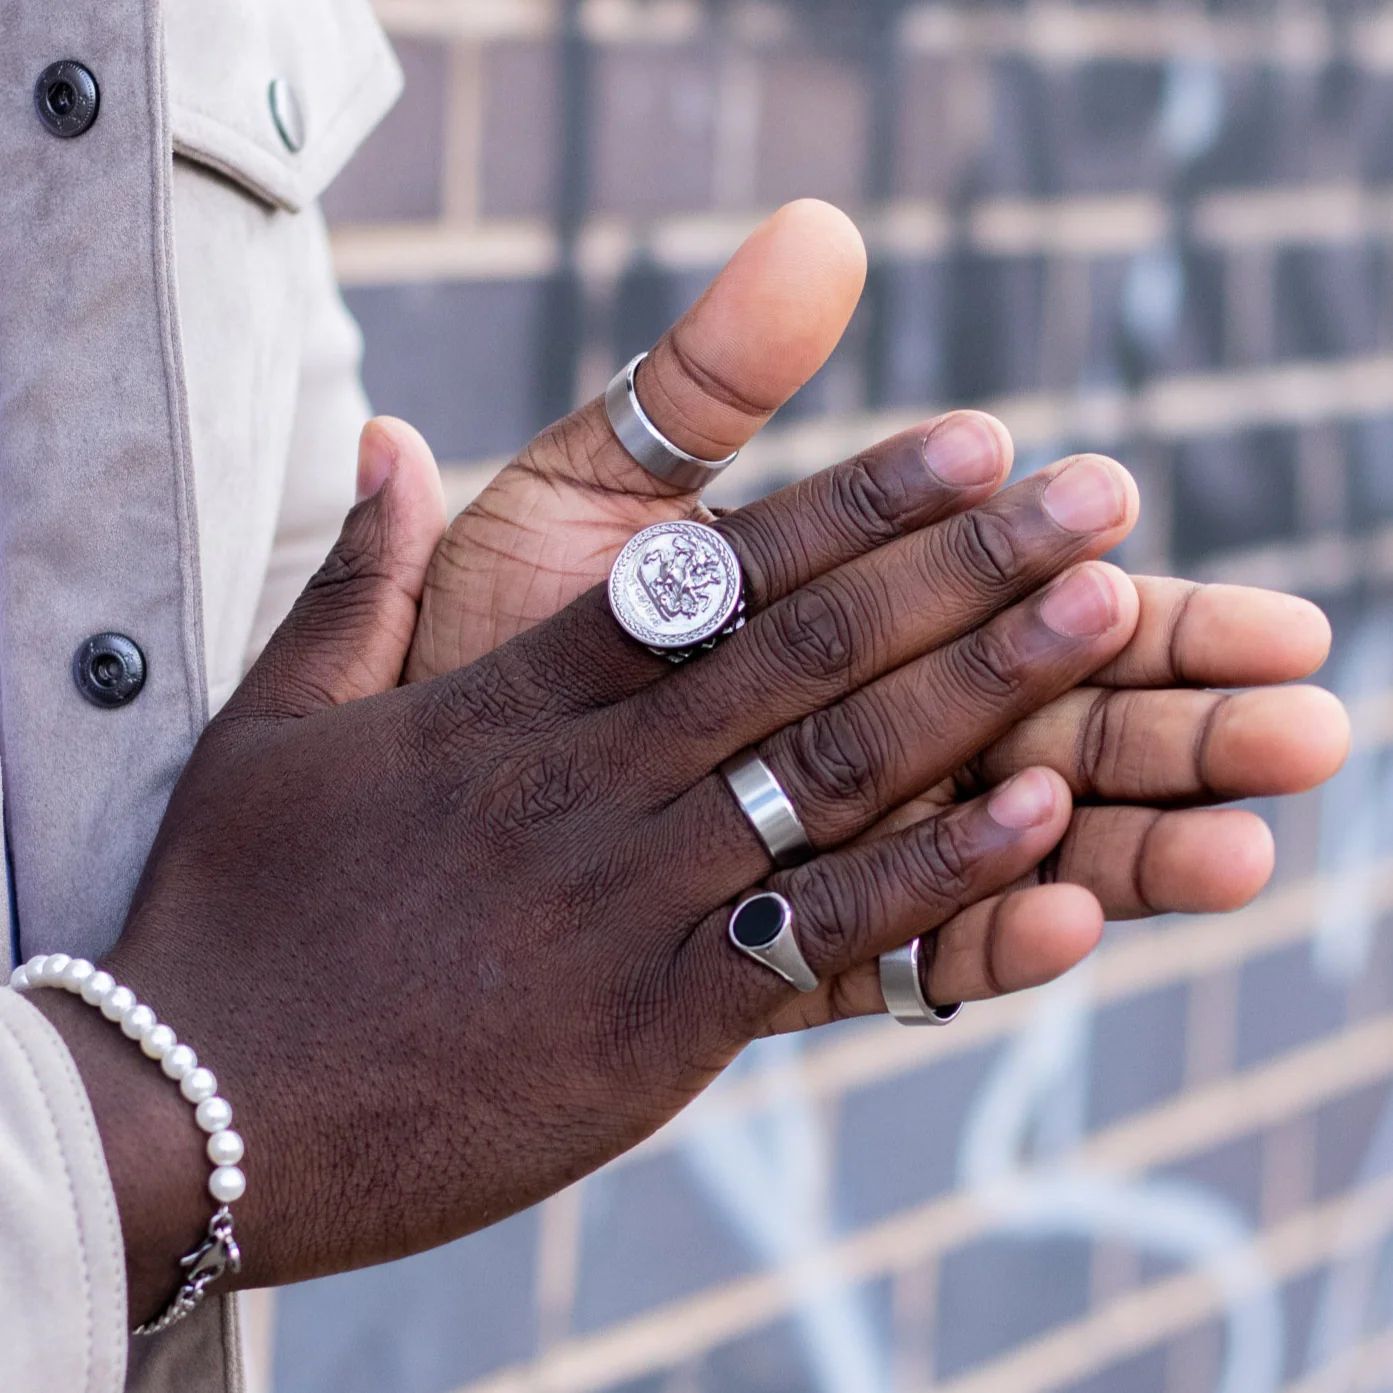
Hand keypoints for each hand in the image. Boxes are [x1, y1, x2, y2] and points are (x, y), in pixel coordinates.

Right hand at [35, 412, 1148, 1322]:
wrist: (199, 1109)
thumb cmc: (234, 911)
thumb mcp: (272, 722)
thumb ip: (355, 577)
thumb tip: (380, 438)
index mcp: (509, 704)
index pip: (711, 575)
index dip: (852, 499)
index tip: (968, 443)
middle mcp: (590, 786)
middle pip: (808, 650)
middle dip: (964, 564)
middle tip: (1097, 494)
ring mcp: (629, 901)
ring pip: (835, 772)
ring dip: (985, 688)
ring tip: (1107, 612)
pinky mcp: (651, 1024)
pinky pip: (818, 932)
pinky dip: (936, 879)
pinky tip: (1041, 825)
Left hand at [405, 201, 1348, 977]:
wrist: (371, 810)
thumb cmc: (481, 633)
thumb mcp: (589, 497)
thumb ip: (705, 390)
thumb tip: (824, 234)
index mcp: (815, 640)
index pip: (974, 599)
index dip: (1069, 564)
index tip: (1150, 527)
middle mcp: (834, 754)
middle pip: (1026, 732)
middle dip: (1162, 715)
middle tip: (1304, 693)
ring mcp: (805, 863)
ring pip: (994, 854)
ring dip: (1125, 840)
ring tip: (1250, 822)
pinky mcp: (755, 969)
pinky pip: (882, 964)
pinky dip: (972, 937)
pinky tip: (1066, 909)